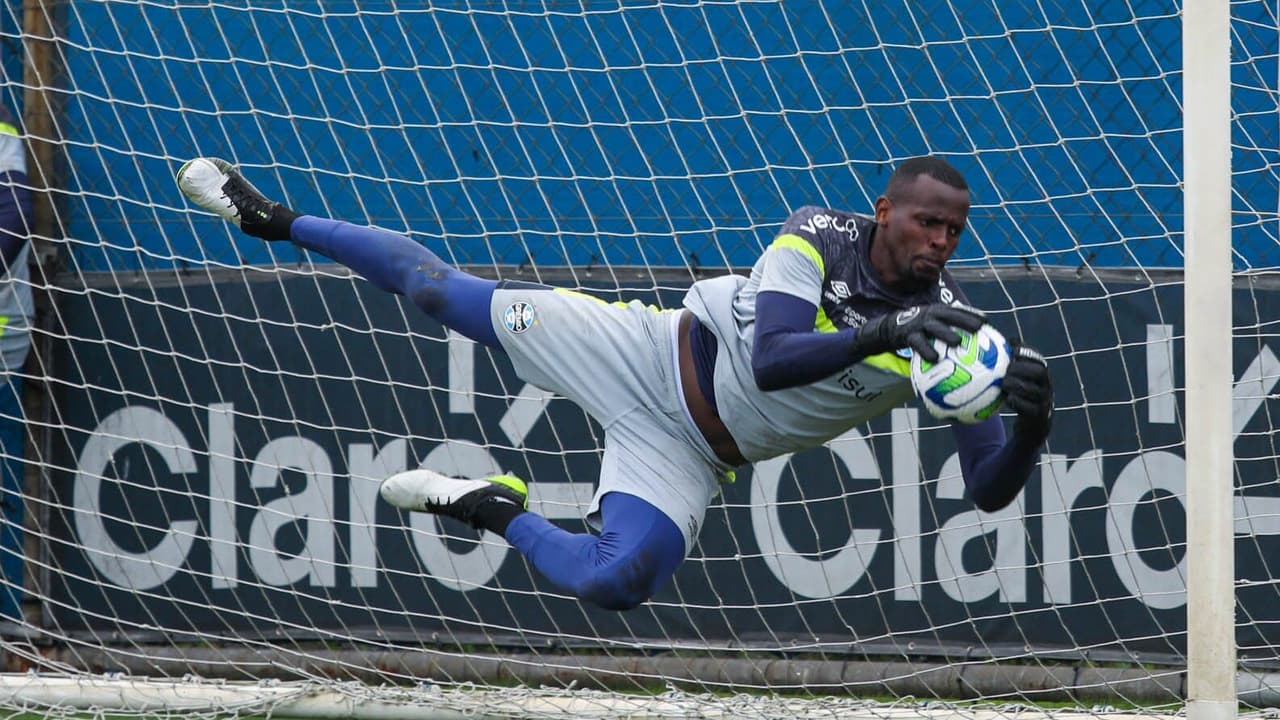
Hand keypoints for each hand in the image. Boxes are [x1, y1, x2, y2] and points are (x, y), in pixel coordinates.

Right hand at [852, 303, 985, 362]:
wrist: (891, 327)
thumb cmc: (919, 329)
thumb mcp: (932, 324)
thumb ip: (948, 329)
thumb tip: (971, 344)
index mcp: (938, 311)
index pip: (958, 310)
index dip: (972, 314)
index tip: (986, 321)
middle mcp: (930, 314)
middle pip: (950, 316)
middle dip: (965, 320)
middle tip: (979, 328)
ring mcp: (919, 324)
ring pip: (935, 328)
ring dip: (947, 334)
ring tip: (958, 342)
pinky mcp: (909, 335)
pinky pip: (919, 343)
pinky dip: (927, 350)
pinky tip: (935, 359)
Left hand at [1002, 341, 1053, 440]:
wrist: (1032, 426)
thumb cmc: (1019, 398)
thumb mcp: (1015, 382)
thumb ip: (1005, 367)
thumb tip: (985, 349)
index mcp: (1040, 375)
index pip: (1038, 359)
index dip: (1028, 353)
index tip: (1013, 350)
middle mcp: (1046, 386)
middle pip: (1040, 372)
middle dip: (1023, 368)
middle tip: (1007, 369)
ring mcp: (1045, 401)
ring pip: (1037, 390)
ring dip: (1019, 385)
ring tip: (1004, 383)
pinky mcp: (1040, 415)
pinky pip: (1032, 409)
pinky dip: (1020, 402)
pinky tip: (1008, 398)